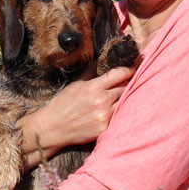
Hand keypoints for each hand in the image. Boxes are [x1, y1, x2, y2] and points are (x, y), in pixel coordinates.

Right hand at [19, 65, 133, 160]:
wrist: (54, 128)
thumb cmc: (62, 105)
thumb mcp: (75, 84)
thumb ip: (90, 72)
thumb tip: (99, 60)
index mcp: (94, 87)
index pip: (120, 74)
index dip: (130, 68)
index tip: (135, 65)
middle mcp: (101, 101)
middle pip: (126, 88)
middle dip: (129, 83)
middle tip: (132, 80)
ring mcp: (104, 116)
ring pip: (125, 102)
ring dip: (126, 98)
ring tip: (124, 95)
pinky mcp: (105, 128)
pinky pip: (119, 117)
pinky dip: (119, 112)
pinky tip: (117, 109)